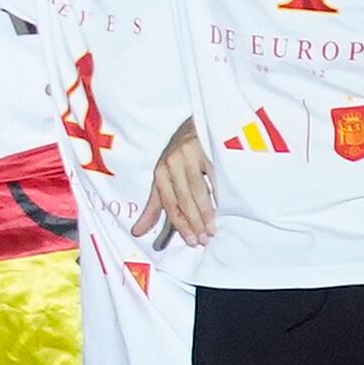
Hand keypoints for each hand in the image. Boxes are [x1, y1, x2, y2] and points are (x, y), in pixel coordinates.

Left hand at [131, 117, 215, 247]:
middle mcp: (172, 162)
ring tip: (213, 229)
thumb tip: (137, 231)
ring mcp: (191, 154)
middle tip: (203, 240)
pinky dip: (221, 192)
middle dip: (194, 223)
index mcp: (160, 172)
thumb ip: (154, 205)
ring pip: (199, 190)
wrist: (198, 124)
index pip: (169, 203)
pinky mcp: (209, 147)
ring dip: (207, 213)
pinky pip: (215, 176)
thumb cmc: (180, 155)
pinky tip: (226, 206)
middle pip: (184, 199)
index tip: (190, 240)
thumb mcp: (163, 177)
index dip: (179, 224)